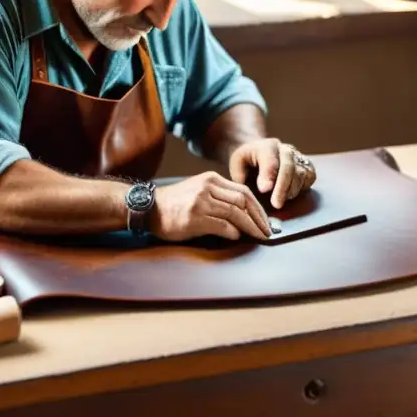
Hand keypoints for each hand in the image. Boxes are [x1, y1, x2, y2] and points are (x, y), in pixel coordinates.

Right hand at [150, 172, 270, 241]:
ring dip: (250, 227)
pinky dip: (233, 232)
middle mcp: (208, 187)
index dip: (258, 208)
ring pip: (236, 213)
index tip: (266, 220)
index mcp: (212, 179)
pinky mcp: (195, 217)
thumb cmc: (176, 204)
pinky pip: (223, 225)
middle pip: (243, 202)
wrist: (149, 208)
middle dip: (259, 218)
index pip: (244, 192)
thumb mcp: (199, 190)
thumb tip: (245, 216)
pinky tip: (236, 236)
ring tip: (258, 236)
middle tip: (267, 231)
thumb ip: (220, 197)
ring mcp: (201, 202)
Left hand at [228, 138, 316, 209]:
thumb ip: (242, 174)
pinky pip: (309, 177)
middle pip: (288, 166)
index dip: (268, 175)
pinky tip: (289, 195)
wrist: (260, 154)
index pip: (270, 160)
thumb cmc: (247, 162)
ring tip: (279, 201)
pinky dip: (301, 188)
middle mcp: (285, 149)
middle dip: (282, 187)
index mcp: (266, 146)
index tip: (264, 189)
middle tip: (276, 204)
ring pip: (300, 173)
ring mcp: (298, 156)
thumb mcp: (237, 164)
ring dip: (291, 190)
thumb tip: (261, 188)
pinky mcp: (308, 166)